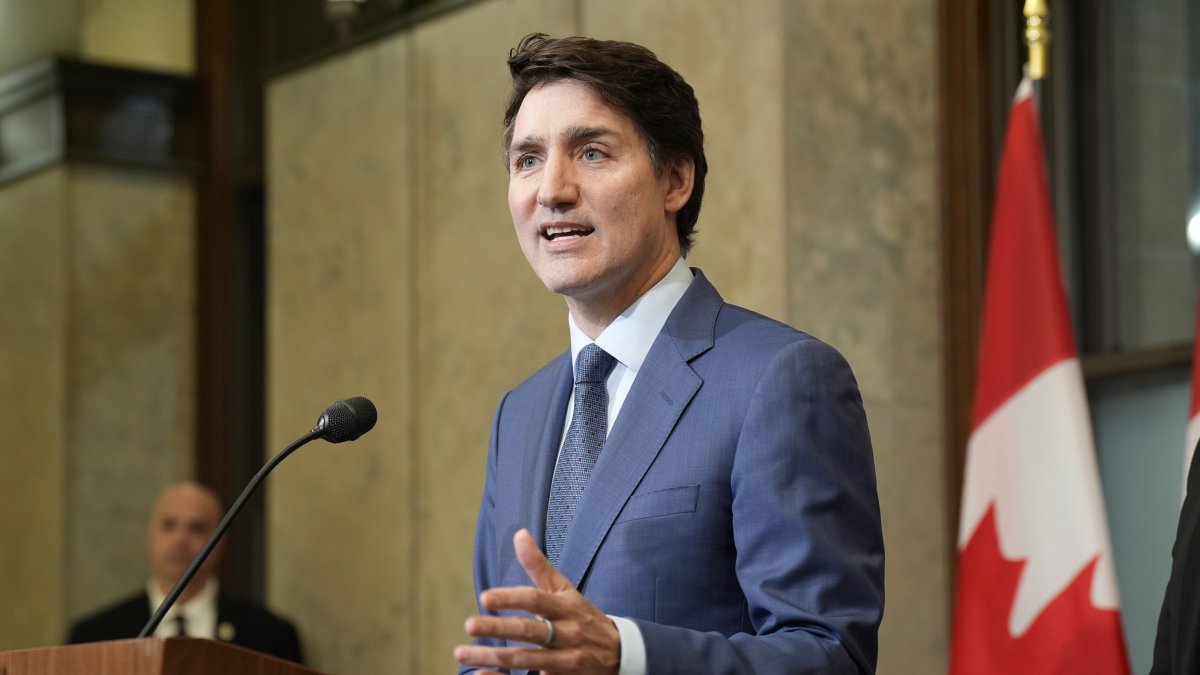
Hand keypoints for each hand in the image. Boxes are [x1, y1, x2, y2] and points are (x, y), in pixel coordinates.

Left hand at [454, 529, 620, 674]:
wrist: (619, 654)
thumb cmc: (583, 616)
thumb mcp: (566, 589)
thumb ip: (539, 565)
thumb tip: (519, 534)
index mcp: (566, 608)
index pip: (537, 600)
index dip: (511, 598)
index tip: (485, 597)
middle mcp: (566, 634)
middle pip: (529, 632)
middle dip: (498, 629)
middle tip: (469, 625)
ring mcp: (564, 661)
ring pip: (525, 659)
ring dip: (492, 657)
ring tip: (461, 653)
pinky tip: (481, 674)